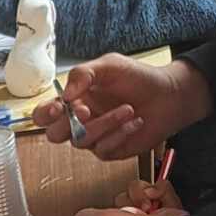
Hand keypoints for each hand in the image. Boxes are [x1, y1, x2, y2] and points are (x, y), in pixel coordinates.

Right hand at [34, 56, 210, 160]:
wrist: (170, 95)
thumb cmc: (138, 78)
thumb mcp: (109, 66)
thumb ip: (83, 74)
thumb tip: (65, 95)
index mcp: (73, 101)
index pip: (44, 114)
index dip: (45, 114)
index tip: (58, 107)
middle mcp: (79, 122)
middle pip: (55, 135)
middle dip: (69, 124)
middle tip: (88, 110)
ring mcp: (94, 138)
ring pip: (81, 141)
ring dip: (105, 124)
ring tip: (129, 109)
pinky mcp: (110, 150)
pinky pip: (103, 149)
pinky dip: (120, 134)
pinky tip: (137, 122)